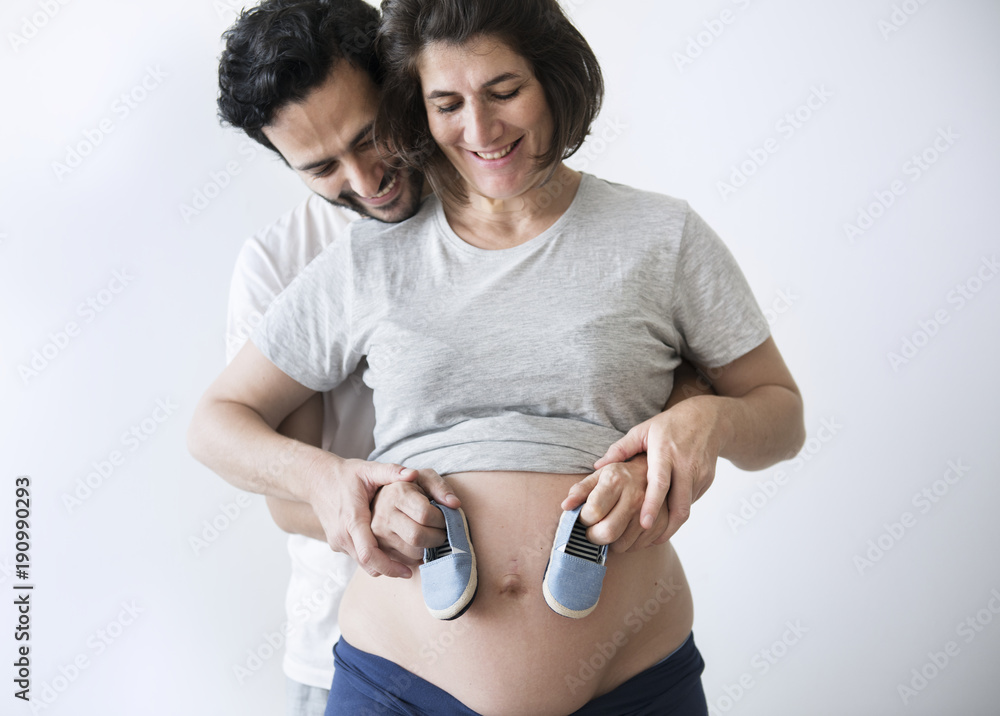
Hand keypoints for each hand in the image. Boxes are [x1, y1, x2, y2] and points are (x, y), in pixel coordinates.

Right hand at [304, 456, 456, 578]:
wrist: (316, 480)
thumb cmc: (344, 475)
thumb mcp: (368, 469)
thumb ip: (391, 472)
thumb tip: (413, 474)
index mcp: (352, 520)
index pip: (369, 553)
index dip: (389, 566)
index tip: (408, 572)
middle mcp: (342, 535)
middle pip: (368, 564)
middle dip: (391, 569)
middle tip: (413, 569)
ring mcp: (338, 542)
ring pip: (363, 563)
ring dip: (383, 565)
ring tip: (405, 560)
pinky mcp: (337, 544)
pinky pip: (357, 557)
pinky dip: (373, 559)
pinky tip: (388, 549)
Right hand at [371, 470, 458, 576]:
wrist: (381, 495)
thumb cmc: (409, 486)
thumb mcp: (425, 477)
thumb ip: (441, 487)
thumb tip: (454, 504)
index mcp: (396, 493)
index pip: (425, 514)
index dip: (442, 519)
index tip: (446, 517)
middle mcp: (384, 515)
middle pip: (418, 536)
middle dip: (438, 537)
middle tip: (443, 531)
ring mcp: (378, 534)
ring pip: (413, 552)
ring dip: (430, 548)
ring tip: (432, 536)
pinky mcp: (379, 549)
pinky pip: (405, 562)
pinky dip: (419, 558)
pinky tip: (422, 545)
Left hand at [561, 454, 669, 551]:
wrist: (655, 471)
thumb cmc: (622, 475)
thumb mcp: (600, 475)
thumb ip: (580, 490)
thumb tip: (565, 506)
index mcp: (616, 480)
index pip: (593, 512)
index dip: (583, 519)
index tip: (585, 517)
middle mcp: (635, 496)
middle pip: (607, 532)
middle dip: (594, 536)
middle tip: (593, 530)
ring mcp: (650, 511)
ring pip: (622, 545)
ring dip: (611, 543)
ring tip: (610, 527)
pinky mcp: (662, 524)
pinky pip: (638, 547)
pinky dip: (628, 544)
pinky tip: (626, 530)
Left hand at [594, 396, 723, 542]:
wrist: (708, 420)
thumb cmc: (669, 425)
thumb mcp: (643, 430)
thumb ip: (621, 449)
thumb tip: (597, 465)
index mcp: (665, 452)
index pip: (660, 483)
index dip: (652, 505)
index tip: (643, 524)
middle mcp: (685, 465)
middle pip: (679, 504)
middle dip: (665, 526)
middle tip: (646, 541)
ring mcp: (699, 475)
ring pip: (686, 508)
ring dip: (671, 524)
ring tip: (654, 536)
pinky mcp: (707, 481)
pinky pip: (692, 502)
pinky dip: (679, 513)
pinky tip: (666, 519)